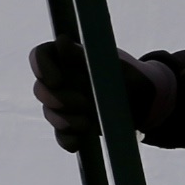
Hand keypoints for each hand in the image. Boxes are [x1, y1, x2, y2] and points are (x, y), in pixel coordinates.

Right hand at [29, 41, 173, 153]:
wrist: (144, 102)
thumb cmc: (128, 76)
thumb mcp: (111, 64)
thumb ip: (84, 56)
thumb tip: (61, 41)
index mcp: (67, 58)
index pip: (40, 55)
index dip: (41, 67)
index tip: (57, 81)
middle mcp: (60, 79)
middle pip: (40, 88)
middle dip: (58, 100)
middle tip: (83, 104)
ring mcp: (63, 103)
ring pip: (49, 112)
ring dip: (65, 120)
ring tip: (88, 124)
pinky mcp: (70, 125)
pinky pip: (60, 134)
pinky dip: (67, 139)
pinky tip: (77, 143)